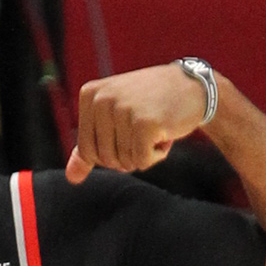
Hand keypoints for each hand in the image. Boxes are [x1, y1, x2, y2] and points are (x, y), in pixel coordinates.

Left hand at [65, 64, 209, 182]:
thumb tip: (72, 178)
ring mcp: (123, 110)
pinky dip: (157, 155)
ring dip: (144, 153)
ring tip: (156, 127)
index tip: (129, 129)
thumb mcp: (115, 117)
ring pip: (124, 162)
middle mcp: (102, 99)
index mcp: (90, 94)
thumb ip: (91, 146)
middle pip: (105, 159)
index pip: (87, 150)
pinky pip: (142, 162)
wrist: (193, 87)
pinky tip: (165, 133)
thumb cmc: (151, 103)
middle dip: (128, 154)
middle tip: (145, 129)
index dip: (111, 152)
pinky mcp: (144, 124)